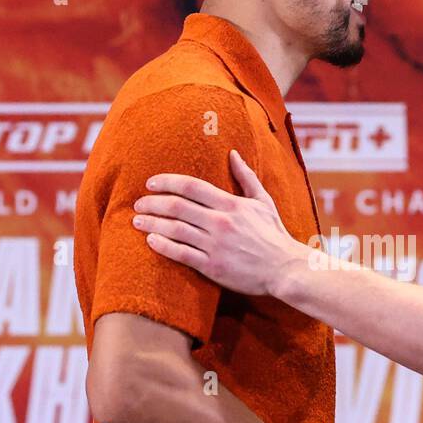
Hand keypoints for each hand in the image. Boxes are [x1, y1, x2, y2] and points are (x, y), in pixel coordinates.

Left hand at [133, 149, 305, 295]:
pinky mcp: (213, 267)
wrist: (285, 269)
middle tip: (138, 203)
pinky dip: (163, 246)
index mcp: (231, 204)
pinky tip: (150, 240)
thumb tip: (233, 154)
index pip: (191, 186)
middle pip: (177, 207)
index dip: (167, 182)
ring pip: (175, 229)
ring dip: (152, 223)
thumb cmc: (274, 235)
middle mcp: (221, 222)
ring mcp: (216, 245)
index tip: (151, 183)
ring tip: (137, 221)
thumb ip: (246, 177)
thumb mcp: (263, 201)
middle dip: (153, 203)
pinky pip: (181, 254)